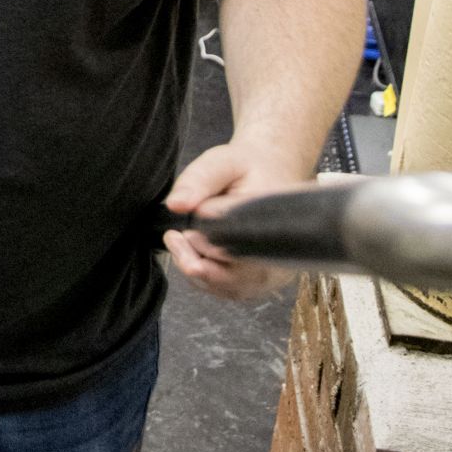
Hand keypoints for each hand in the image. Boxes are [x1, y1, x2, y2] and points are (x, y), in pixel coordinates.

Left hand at [162, 141, 310, 299]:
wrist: (272, 174)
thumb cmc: (247, 168)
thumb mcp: (222, 161)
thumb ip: (198, 180)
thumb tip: (176, 205)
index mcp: (273, 228)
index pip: (235, 254)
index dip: (203, 248)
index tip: (179, 233)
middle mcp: (277, 258)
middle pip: (231, 280)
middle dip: (194, 261)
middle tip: (174, 236)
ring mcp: (271, 275)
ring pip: (227, 289)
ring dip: (197, 270)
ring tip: (182, 241)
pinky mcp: (260, 281)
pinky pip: (229, 290)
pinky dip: (206, 277)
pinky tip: (196, 253)